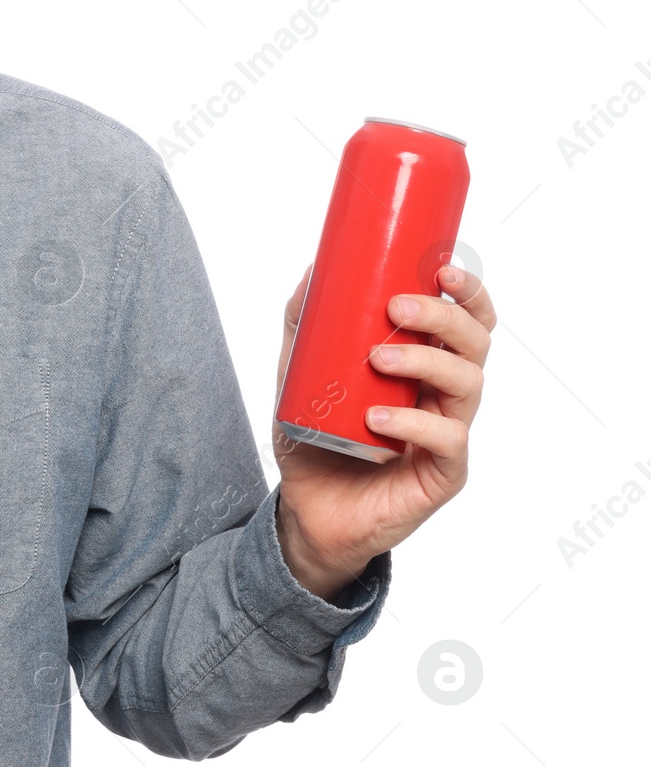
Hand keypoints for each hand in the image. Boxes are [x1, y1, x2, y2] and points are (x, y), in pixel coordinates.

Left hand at [270, 263, 495, 599]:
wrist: (307, 507)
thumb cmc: (317, 433)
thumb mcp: (300, 372)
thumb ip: (305, 324)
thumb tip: (312, 270)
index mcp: (425, 363)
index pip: (467, 321)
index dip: (468, 293)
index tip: (442, 269)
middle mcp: (445, 394)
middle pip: (475, 345)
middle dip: (442, 318)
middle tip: (397, 309)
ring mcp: (448, 433)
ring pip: (468, 386)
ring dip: (426, 362)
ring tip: (379, 359)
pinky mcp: (443, 473)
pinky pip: (447, 441)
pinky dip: (414, 424)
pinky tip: (378, 418)